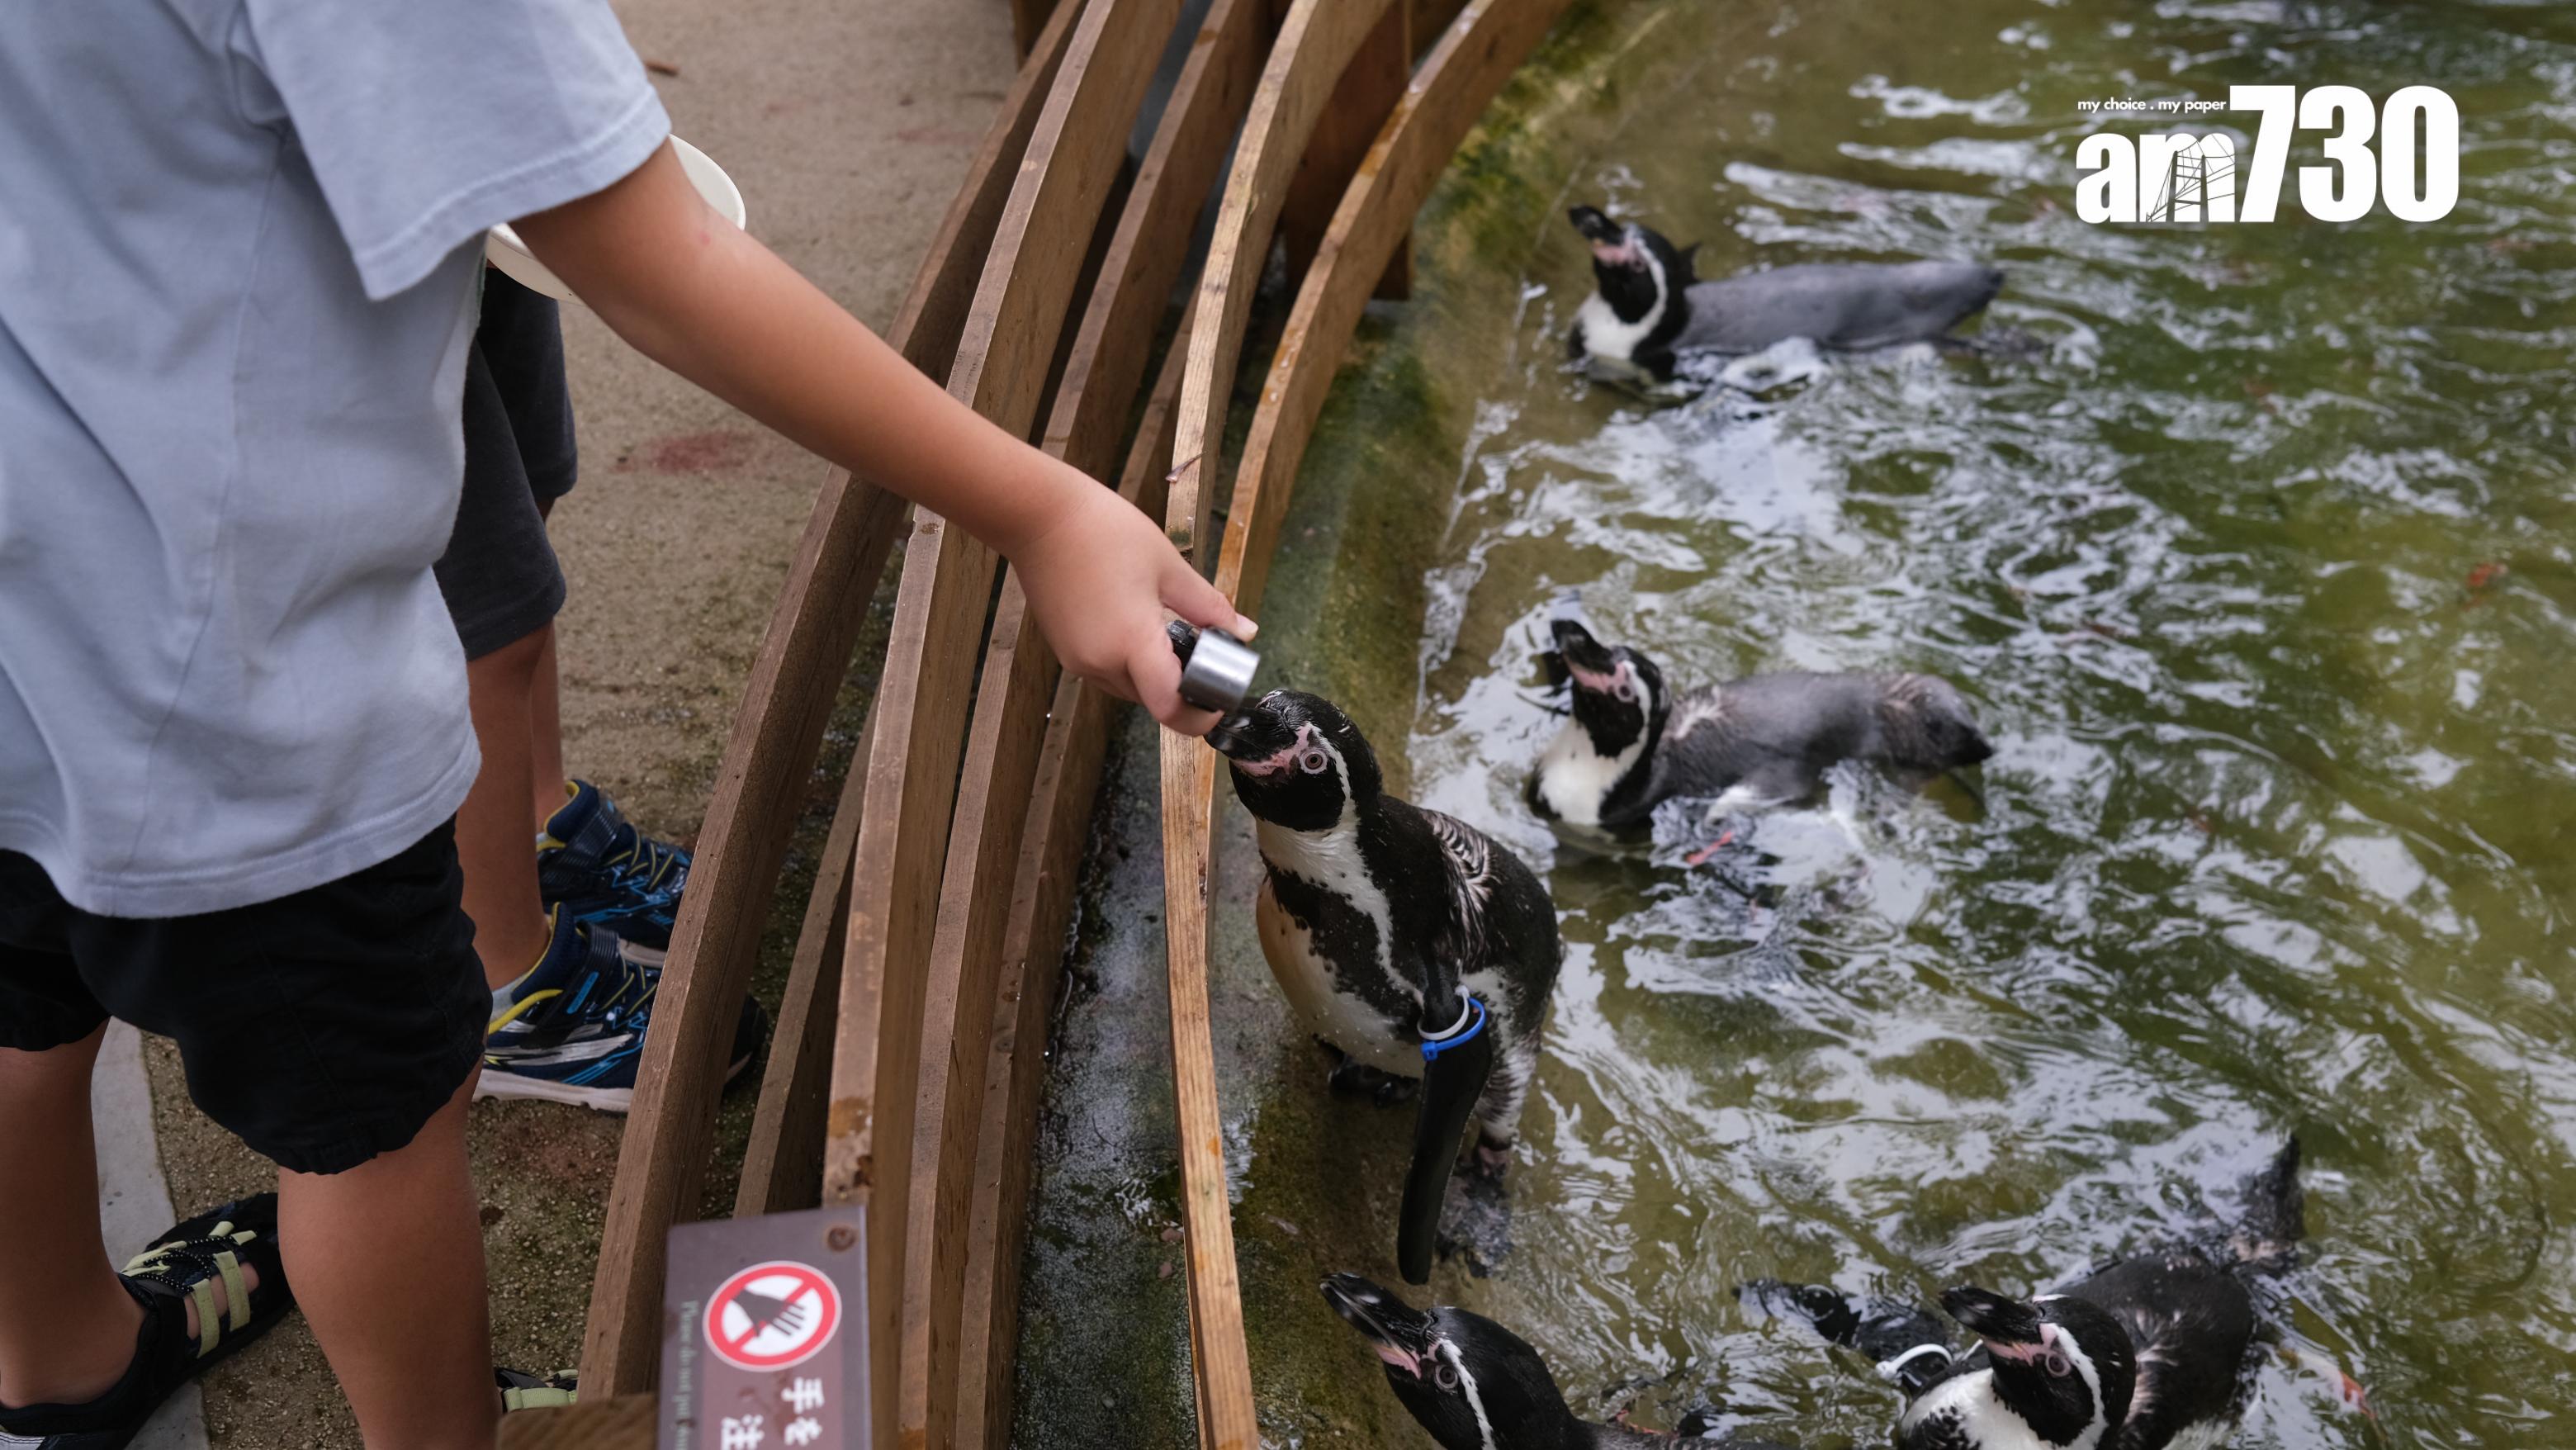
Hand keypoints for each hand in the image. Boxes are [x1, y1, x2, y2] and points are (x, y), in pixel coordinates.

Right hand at [1010, 478, 1255, 733]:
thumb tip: (1244, 632)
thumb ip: (1209, 608)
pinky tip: (1135, 621)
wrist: (1039, 515)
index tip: (1218, 699)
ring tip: (1166, 628)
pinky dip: (1127, 659)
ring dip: (1152, 672)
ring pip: (1128, 687)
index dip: (1201, 715)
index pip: (1171, 710)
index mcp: (1131, 644)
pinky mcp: (1064, 650)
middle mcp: (1100, 662)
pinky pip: (1106, 671)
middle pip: (1152, 699)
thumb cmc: (1103, 531)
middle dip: (1180, 684)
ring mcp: (1077, 659)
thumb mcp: (1169, 567)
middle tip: (1201, 649)